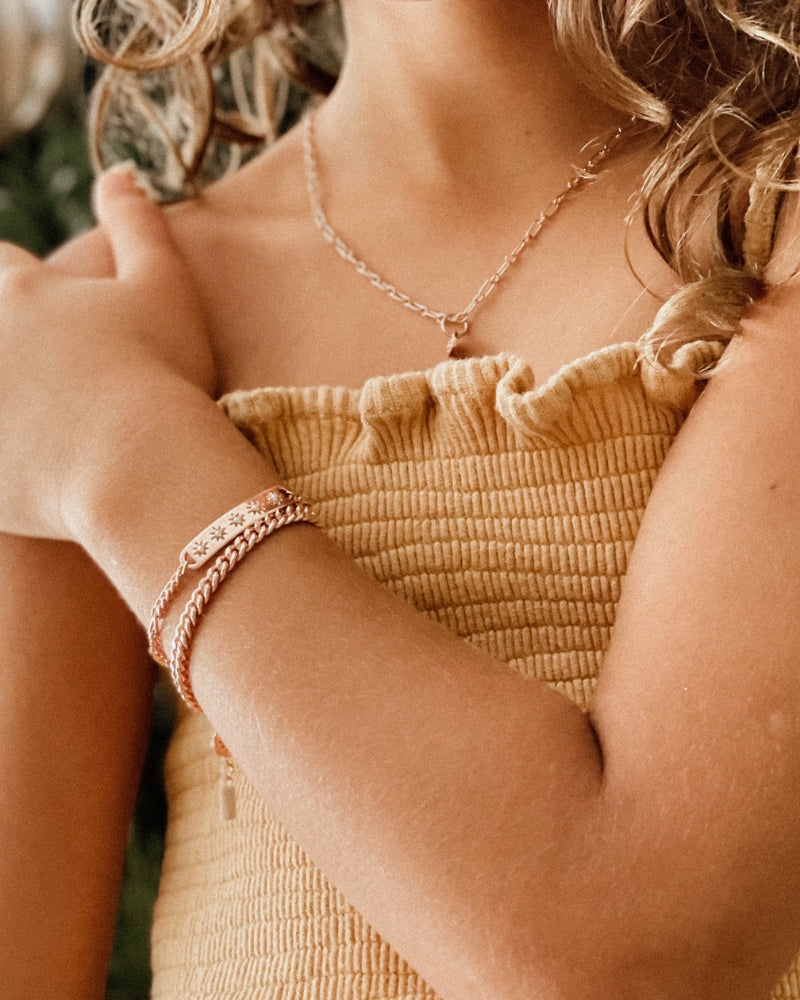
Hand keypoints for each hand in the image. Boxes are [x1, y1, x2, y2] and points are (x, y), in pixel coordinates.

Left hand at [0, 169, 214, 538]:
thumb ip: (139, 225)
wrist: (145, 467)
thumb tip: (119, 174)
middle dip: (10, 340)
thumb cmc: (162, 372)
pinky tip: (26, 455)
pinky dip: (7, 447)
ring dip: (5, 388)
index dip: (19, 281)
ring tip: (30, 410)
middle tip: (37, 363)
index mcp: (20, 291)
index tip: (42, 305)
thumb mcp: (165, 286)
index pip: (1, 265)